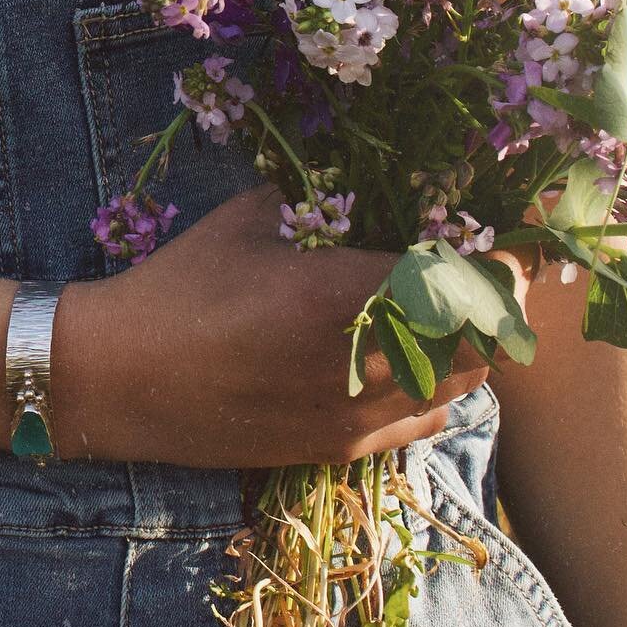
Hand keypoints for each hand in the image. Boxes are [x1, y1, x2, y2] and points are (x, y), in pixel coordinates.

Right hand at [50, 182, 532, 466]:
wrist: (119, 380)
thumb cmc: (181, 286)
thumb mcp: (252, 220)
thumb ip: (323, 199)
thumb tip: (378, 176)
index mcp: (341, 295)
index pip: (465, 284)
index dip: (502, 262)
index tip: (507, 238)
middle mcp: (362, 365)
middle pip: (484, 342)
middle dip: (496, 304)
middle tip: (485, 271)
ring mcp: (355, 416)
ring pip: (465, 386)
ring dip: (472, 347)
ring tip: (451, 312)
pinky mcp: (338, 449)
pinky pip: (427, 420)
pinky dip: (439, 386)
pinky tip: (412, 357)